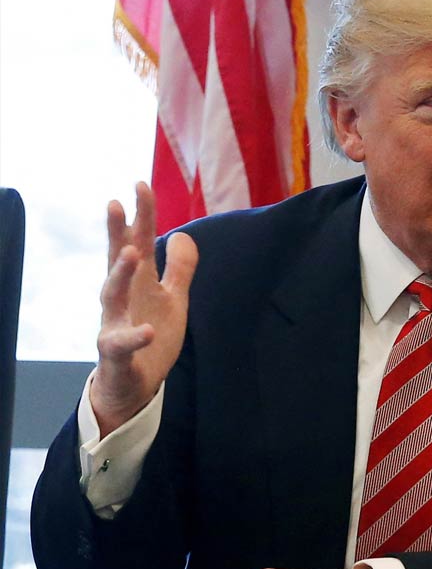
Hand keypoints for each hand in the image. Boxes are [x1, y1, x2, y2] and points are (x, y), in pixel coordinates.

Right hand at [91, 182, 197, 435]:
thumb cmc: (149, 334)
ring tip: (132, 253)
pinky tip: (147, 329)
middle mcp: (121, 298)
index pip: (138, 242)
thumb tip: (182, 234)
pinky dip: (134, 335)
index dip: (141, 215)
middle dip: (117, 233)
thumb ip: (178, 269)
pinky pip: (122, 343)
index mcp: (137, 283)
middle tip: (116, 203)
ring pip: (111, 295)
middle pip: (117, 260)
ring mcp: (114, 323)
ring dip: (120, 274)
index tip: (141, 184)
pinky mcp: (115, 354)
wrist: (132, 384)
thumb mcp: (172, 299)